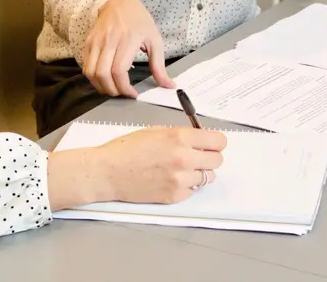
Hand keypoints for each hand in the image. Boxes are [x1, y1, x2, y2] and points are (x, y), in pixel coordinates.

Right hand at [46, 127, 226, 209]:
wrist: (107, 172)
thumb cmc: (126, 149)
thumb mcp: (156, 131)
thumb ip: (181, 135)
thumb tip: (200, 140)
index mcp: (180, 137)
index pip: (219, 141)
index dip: (215, 142)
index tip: (210, 144)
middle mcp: (184, 158)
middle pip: (217, 160)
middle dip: (209, 157)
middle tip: (197, 157)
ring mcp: (180, 179)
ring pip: (207, 177)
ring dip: (198, 173)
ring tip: (180, 169)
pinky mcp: (174, 196)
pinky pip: (193, 190)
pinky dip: (186, 186)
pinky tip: (170, 179)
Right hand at [82, 0, 175, 96]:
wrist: (120, 3)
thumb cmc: (139, 21)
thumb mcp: (155, 40)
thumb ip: (159, 66)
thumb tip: (168, 85)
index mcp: (128, 40)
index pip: (119, 70)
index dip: (124, 87)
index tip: (132, 93)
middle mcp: (109, 41)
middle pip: (103, 74)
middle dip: (112, 90)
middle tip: (122, 93)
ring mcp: (96, 41)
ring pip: (90, 72)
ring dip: (100, 86)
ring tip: (113, 88)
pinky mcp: (89, 43)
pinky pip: (86, 66)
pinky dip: (94, 78)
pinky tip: (105, 79)